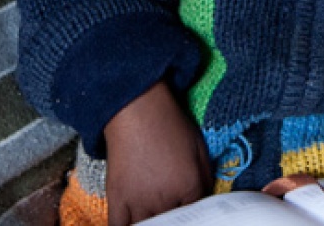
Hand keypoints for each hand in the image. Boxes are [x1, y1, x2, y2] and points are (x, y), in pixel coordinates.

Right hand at [103, 82, 211, 225]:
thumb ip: (206, 177)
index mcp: (190, 186)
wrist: (136, 108)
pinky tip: (133, 223)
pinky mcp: (117, 199)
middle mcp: (166, 199)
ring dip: (152, 224)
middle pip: (172, 224)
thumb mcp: (198, 147)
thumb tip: (206, 198)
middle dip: (174, 219)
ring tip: (154, 213)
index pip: (197, 216)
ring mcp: (140, 201)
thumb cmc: (169, 124)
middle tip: (170, 206)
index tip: (188, 211)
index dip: (194, 215)